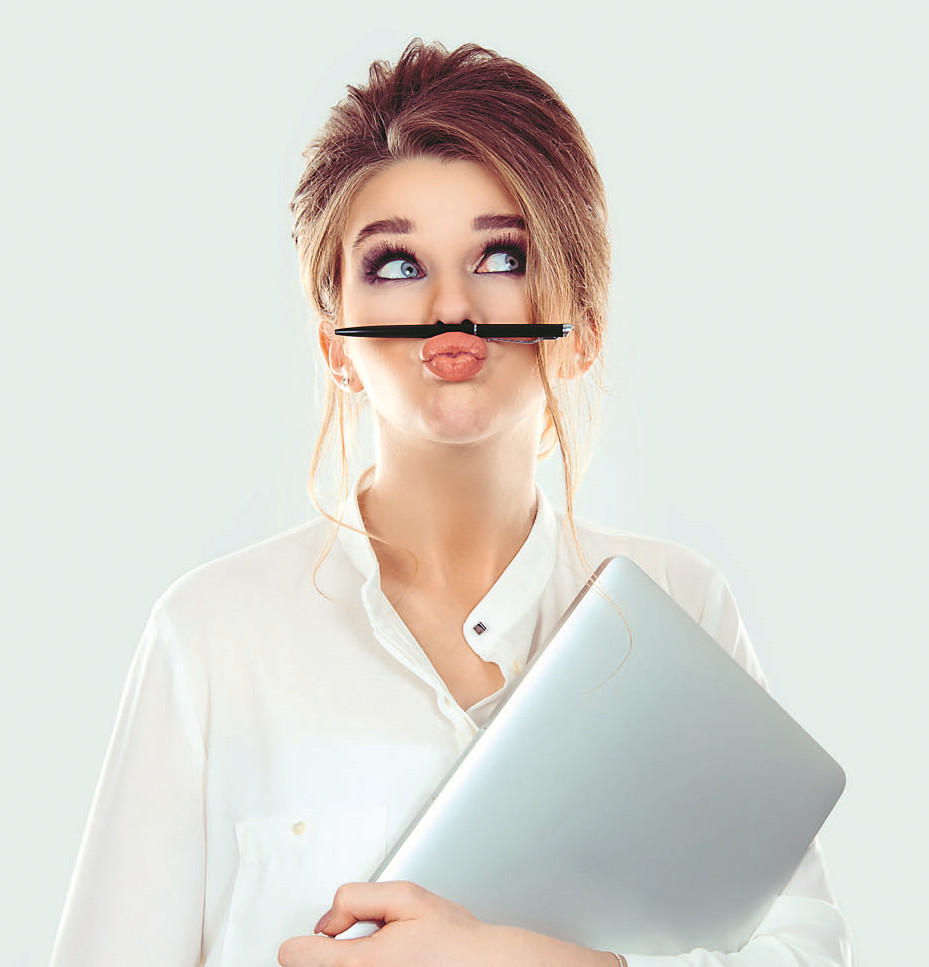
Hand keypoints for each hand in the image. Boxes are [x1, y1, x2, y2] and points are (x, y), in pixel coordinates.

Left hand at [277, 880, 617, 966]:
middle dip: (329, 954)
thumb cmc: (455, 941)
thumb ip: (357, 897)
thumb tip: (329, 919)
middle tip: (360, 945)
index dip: (305, 940)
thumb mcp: (407, 897)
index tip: (316, 939)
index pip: (295, 956)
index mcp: (359, 964)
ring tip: (381, 961)